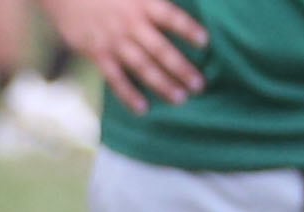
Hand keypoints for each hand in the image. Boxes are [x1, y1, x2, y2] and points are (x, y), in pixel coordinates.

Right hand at [51, 0, 206, 114]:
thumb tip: (168, 7)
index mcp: (142, 3)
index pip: (171, 17)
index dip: (189, 29)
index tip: (206, 42)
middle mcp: (131, 24)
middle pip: (161, 49)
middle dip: (182, 68)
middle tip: (200, 85)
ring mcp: (114, 41)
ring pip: (143, 66)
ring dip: (162, 84)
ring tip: (180, 98)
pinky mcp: (97, 54)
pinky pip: (116, 78)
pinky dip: (129, 94)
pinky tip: (143, 108)